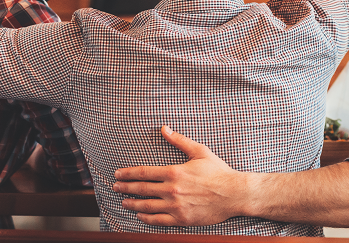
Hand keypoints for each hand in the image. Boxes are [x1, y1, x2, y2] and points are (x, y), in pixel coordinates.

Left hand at [113, 126, 246, 225]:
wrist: (233, 194)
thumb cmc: (217, 171)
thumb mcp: (199, 151)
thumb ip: (179, 140)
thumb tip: (164, 129)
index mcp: (174, 172)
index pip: (144, 173)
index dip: (128, 173)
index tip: (118, 174)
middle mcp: (172, 190)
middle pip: (142, 189)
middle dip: (126, 188)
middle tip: (115, 187)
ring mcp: (176, 206)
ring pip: (147, 207)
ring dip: (133, 204)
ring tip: (124, 202)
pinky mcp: (182, 219)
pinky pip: (159, 220)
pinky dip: (147, 219)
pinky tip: (140, 216)